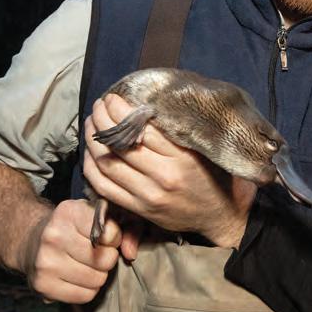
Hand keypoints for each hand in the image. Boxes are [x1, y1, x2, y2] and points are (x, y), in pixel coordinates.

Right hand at [22, 199, 121, 303]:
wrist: (32, 240)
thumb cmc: (73, 226)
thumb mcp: (95, 214)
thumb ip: (124, 225)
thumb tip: (131, 254)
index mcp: (69, 212)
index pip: (110, 234)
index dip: (114, 238)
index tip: (105, 237)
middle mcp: (53, 235)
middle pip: (106, 260)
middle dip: (107, 258)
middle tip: (95, 252)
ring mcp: (45, 262)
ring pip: (97, 280)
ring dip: (98, 275)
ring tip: (85, 264)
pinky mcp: (42, 285)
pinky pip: (84, 296)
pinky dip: (87, 289)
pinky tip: (77, 277)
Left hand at [83, 94, 256, 247]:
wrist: (221, 215)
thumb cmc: (214, 175)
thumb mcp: (203, 149)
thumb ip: (178, 133)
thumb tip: (147, 106)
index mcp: (182, 157)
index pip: (143, 128)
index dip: (121, 110)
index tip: (114, 97)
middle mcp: (164, 176)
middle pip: (121, 144)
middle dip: (103, 120)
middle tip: (99, 105)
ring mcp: (148, 195)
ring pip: (108, 164)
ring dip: (94, 140)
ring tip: (92, 123)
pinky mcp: (139, 209)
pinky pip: (104, 187)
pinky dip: (92, 167)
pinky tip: (91, 152)